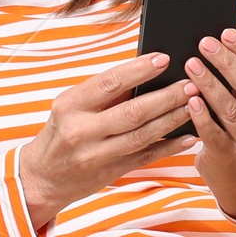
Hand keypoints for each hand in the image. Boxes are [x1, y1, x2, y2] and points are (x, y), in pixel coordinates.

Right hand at [18, 52, 193, 230]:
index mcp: (70, 105)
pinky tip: (188, 137)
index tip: (164, 59)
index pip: (109, 82)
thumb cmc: (62, 133)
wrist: (42, 177)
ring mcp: (96, 155)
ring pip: (143, 135)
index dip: (139, 70)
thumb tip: (147, 73)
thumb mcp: (72, 107)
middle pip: (133, 111)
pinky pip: (145, 157)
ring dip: (172, 120)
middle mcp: (82, 130)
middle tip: (191, 84)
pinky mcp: (109, 172)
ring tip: (193, 105)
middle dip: (166, 96)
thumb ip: (105, 94)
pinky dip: (169, 147)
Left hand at [183, 28, 235, 220]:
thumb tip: (219, 43)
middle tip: (205, 44)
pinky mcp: (229, 156)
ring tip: (192, 65)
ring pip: (232, 109)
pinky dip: (201, 115)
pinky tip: (190, 100)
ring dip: (210, 84)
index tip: (226, 33)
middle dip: (227, 63)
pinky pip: (214, 134)